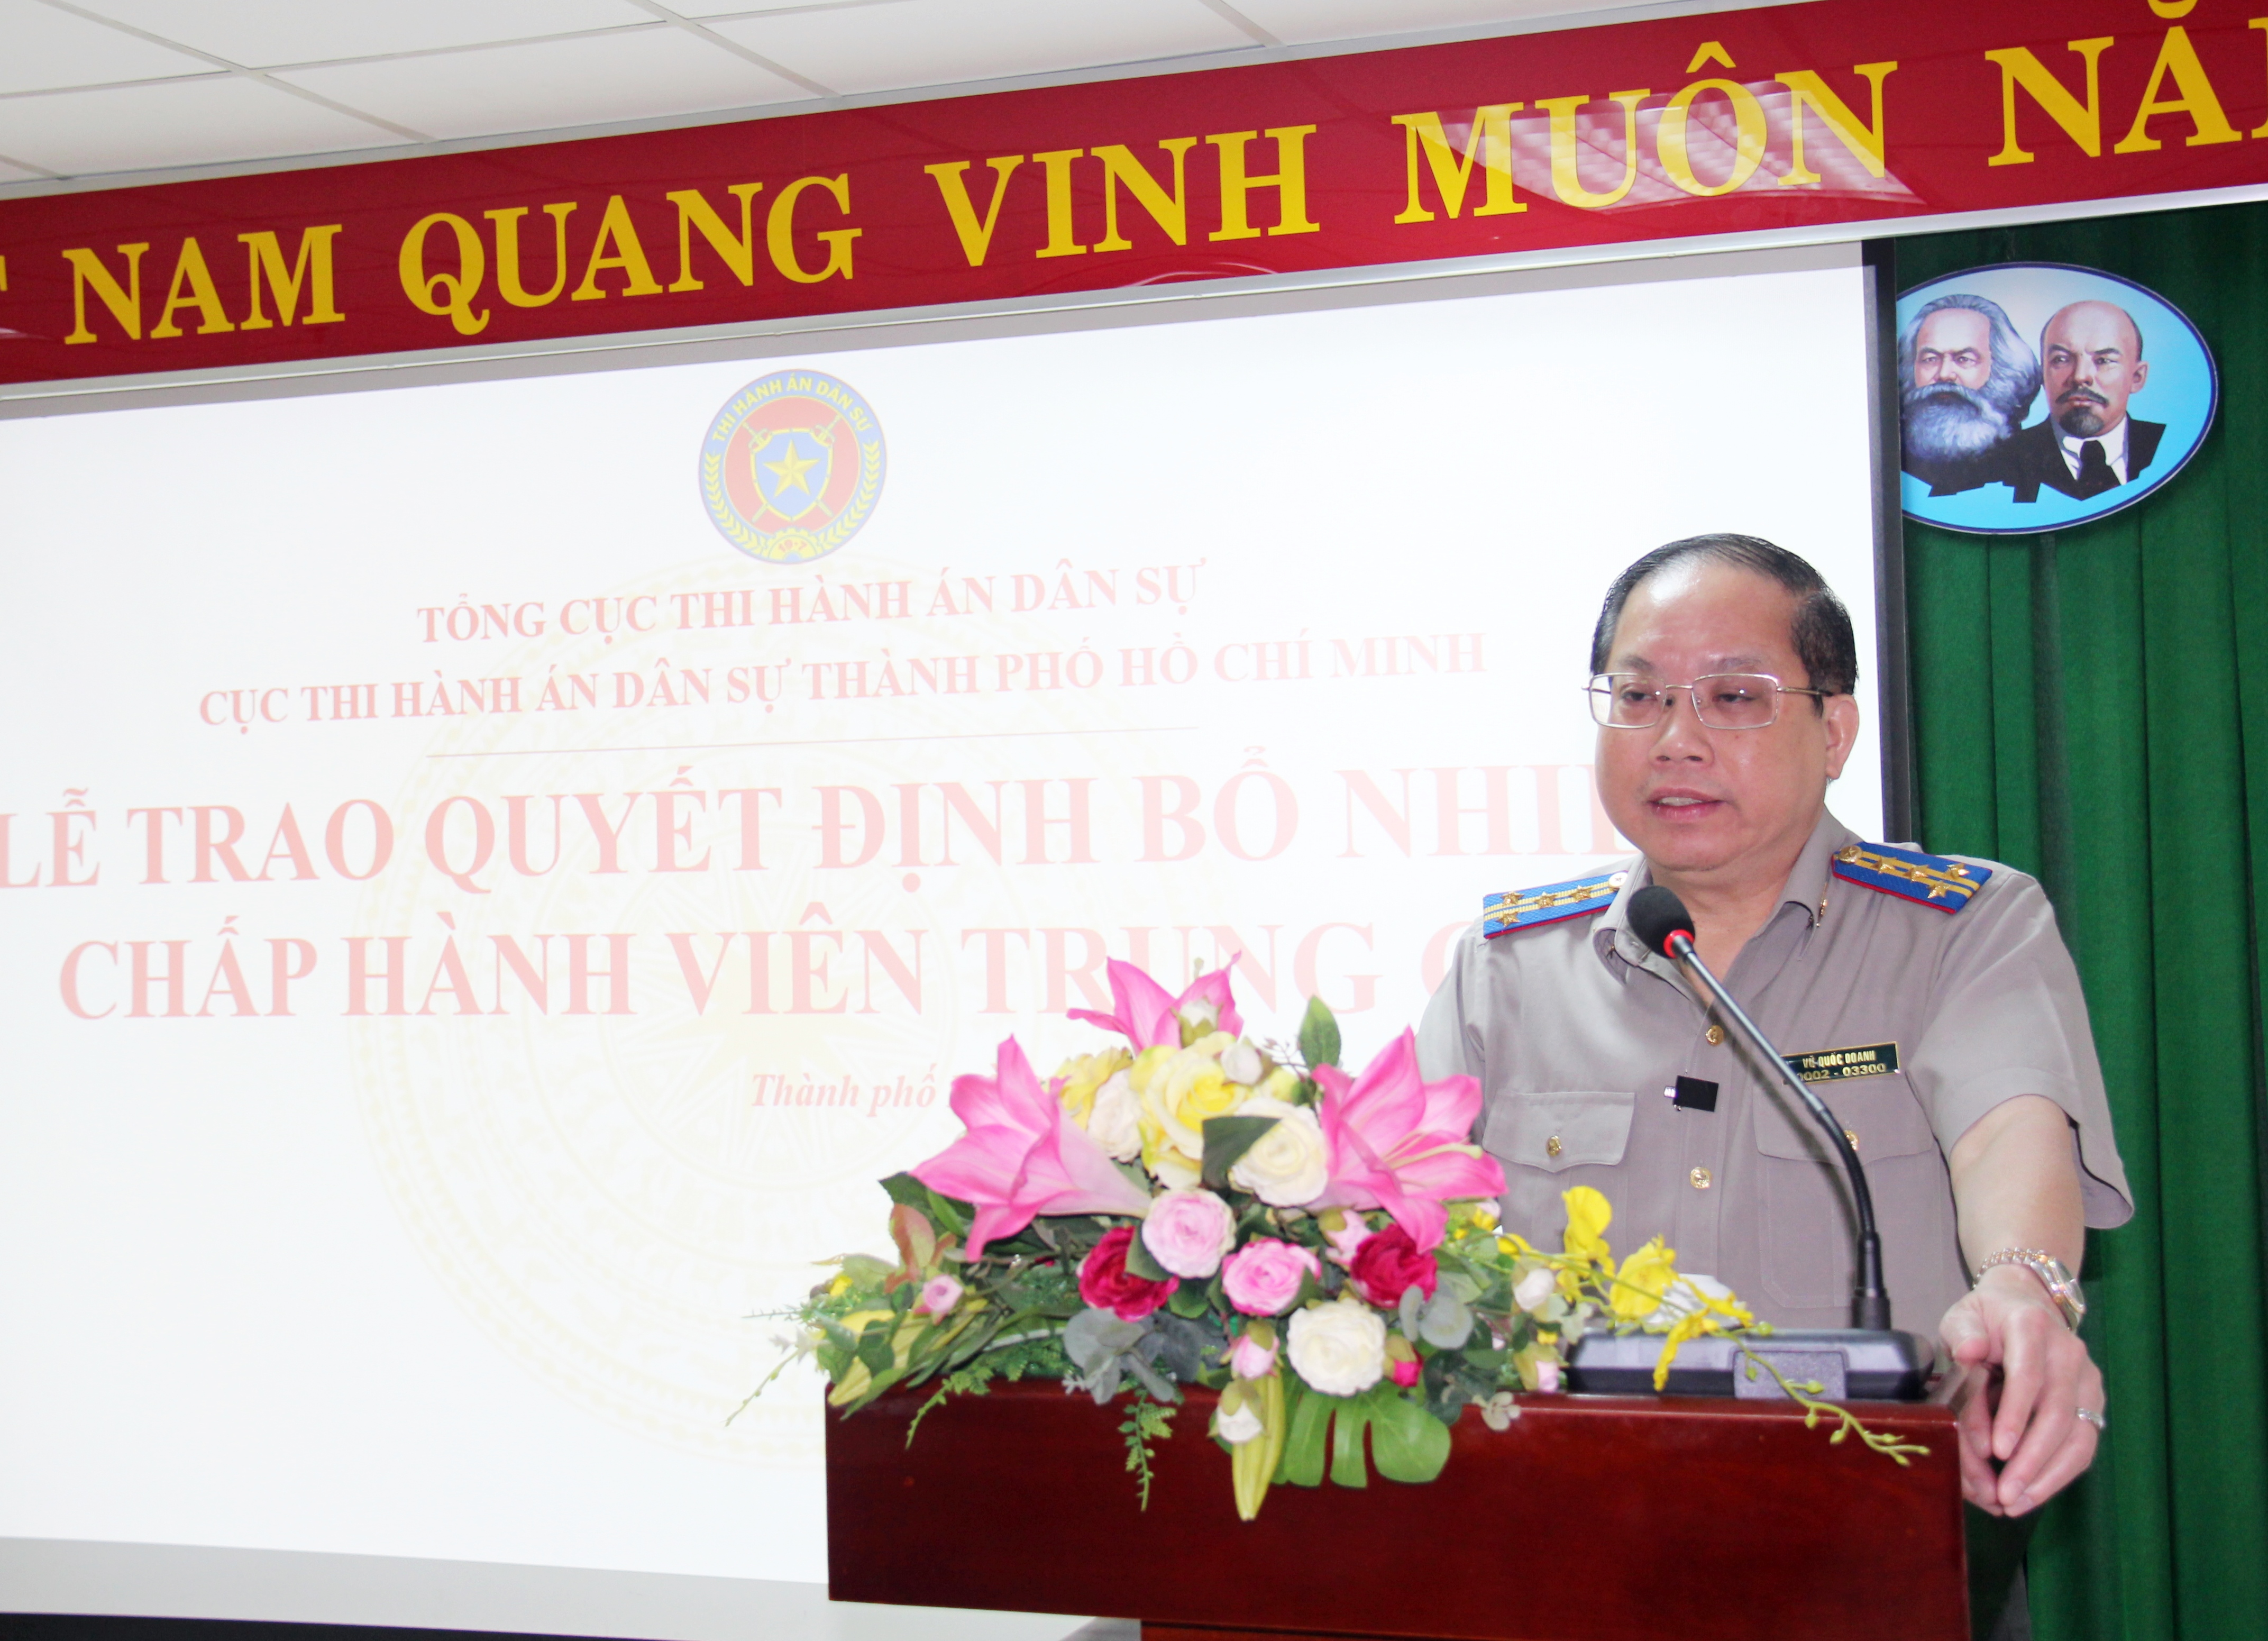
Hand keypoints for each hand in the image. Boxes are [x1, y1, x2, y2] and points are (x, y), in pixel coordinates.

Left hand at [1939, 1266, 2102, 1515]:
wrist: (2026, 1303)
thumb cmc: (1987, 1317)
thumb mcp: (1963, 1317)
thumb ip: (1963, 1337)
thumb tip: (1969, 1356)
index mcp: (2033, 1328)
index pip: (2029, 1376)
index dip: (2015, 1415)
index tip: (1997, 1450)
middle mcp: (2069, 1353)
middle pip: (2057, 1414)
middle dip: (2031, 1459)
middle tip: (2005, 1493)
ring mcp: (2087, 1379)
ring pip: (2077, 1436)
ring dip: (2048, 1475)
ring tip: (2017, 1502)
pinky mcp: (2093, 1401)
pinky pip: (2084, 1444)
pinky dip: (2060, 1473)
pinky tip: (2035, 1493)